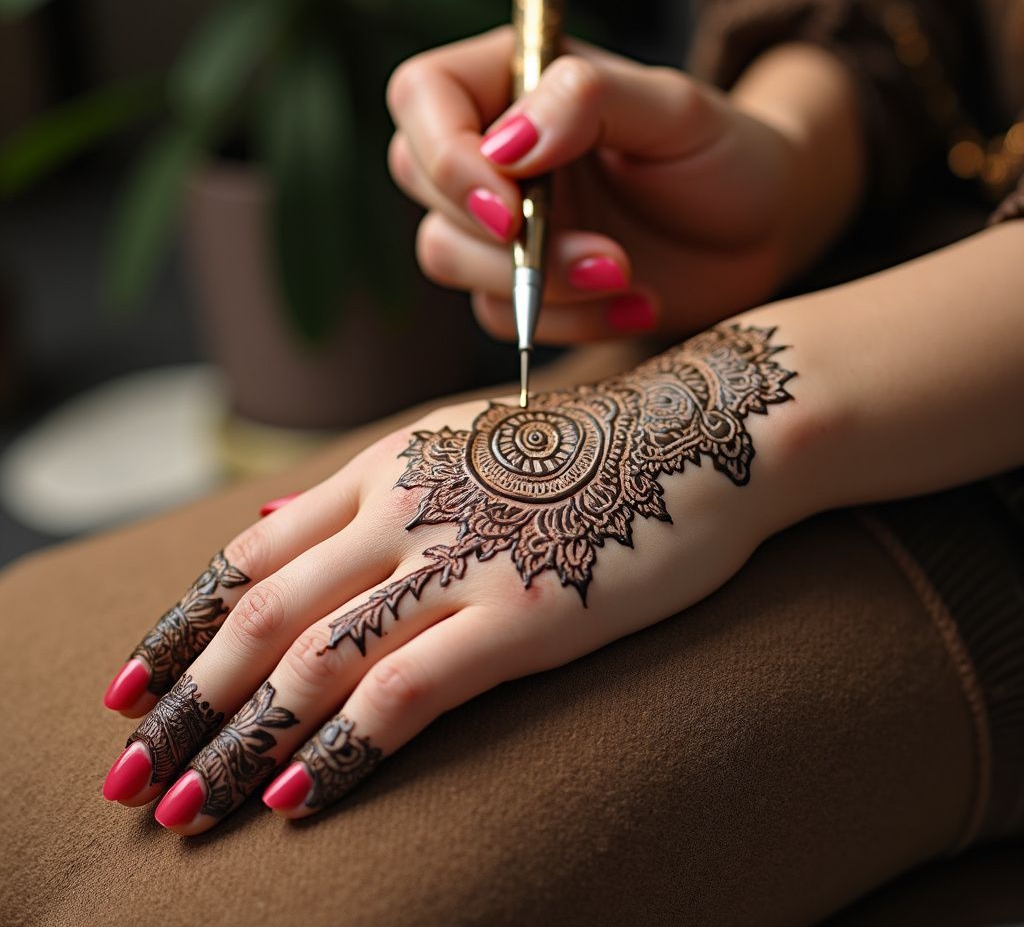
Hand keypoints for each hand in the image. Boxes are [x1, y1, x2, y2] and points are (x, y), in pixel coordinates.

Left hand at [101, 324, 800, 833]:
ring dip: (240, 740)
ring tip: (184, 807)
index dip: (180, 625)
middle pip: (262, 614)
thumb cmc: (580, 453)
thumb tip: (267, 524)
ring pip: (315, 658)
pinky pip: (403, 691)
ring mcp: (460, 562)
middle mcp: (404, 510)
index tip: (129, 687)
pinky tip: (294, 798)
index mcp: (385, 468)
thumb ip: (364, 487)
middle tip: (132, 774)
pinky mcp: (520, 616)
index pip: (251, 552)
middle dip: (186, 700)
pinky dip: (339, 749)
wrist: (693, 439)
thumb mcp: (458, 445)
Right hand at [387, 27, 829, 343]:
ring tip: (628, 277)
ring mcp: (501, 221)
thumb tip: (503, 146)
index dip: (446, 159)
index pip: (422, 97)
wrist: (762, 232)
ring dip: (536, 286)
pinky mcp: (520, 283)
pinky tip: (637, 305)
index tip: (511, 210)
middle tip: (604, 256)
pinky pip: (500, 314)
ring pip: (447, 257)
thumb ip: (590, 102)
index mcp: (515, 77)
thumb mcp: (677, 111)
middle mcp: (493, 148)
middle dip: (503, 237)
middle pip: (421, 185)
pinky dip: (569, 323)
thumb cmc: (725, 154)